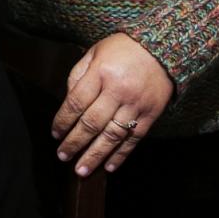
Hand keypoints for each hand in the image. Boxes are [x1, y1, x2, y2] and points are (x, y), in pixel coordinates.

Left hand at [52, 32, 173, 176]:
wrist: (163, 46)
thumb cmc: (123, 49)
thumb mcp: (95, 52)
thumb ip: (78, 75)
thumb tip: (67, 104)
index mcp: (101, 72)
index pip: (76, 102)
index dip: (63, 121)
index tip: (55, 134)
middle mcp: (118, 89)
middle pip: (92, 123)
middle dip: (74, 143)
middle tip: (63, 156)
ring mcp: (136, 103)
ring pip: (112, 135)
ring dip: (95, 155)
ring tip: (81, 170)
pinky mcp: (151, 113)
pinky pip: (134, 139)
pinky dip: (121, 155)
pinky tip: (109, 167)